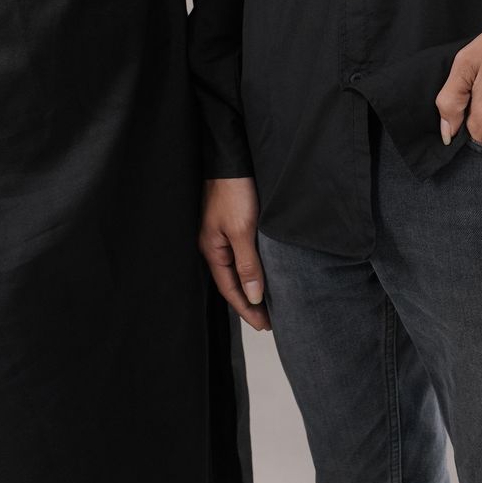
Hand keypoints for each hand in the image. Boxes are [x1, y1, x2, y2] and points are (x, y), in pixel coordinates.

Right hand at [199, 177, 270, 332]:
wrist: (233, 157)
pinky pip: (242, 252)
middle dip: (249, 302)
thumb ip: (247, 264)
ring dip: (252, 285)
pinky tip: (264, 270)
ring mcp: (222, 232)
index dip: (247, 309)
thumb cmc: (234, 190)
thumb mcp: (242, 229)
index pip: (230, 289)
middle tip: (270, 320)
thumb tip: (252, 297)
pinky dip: (252, 266)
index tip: (265, 326)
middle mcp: (214, 243)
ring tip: (269, 301)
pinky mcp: (232, 221)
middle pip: (232, 280)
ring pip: (238, 267)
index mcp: (212, 248)